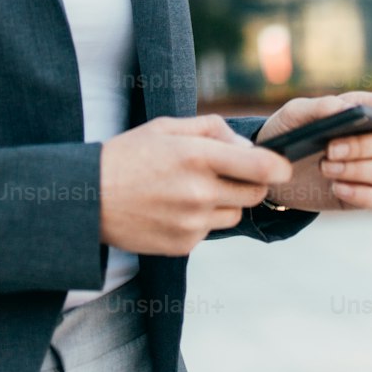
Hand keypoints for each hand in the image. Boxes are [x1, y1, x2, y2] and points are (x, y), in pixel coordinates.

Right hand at [100, 113, 292, 256]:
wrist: (88, 198)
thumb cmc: (128, 155)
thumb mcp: (165, 127)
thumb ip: (211, 128)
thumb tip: (245, 144)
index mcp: (196, 156)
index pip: (260, 166)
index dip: (279, 166)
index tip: (283, 166)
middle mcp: (199, 192)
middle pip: (254, 193)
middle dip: (249, 182)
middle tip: (226, 172)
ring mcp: (192, 222)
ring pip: (235, 214)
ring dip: (225, 203)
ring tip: (190, 190)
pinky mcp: (184, 245)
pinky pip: (210, 231)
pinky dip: (201, 220)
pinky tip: (173, 208)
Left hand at [254, 90, 371, 211]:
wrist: (272, 170)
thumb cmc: (287, 132)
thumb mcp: (293, 115)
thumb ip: (318, 107)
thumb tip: (343, 108)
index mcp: (359, 111)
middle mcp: (370, 139)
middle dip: (360, 147)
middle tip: (329, 150)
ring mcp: (369, 168)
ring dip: (358, 170)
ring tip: (324, 168)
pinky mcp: (363, 194)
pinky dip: (363, 194)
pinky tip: (337, 188)